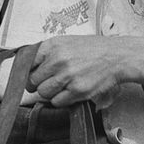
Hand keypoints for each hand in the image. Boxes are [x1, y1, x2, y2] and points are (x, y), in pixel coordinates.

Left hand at [26, 36, 143, 107]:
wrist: (117, 56)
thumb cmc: (92, 49)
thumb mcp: (67, 42)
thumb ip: (47, 52)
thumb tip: (28, 67)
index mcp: (53, 45)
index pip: (26, 62)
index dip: (28, 71)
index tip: (32, 75)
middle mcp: (58, 59)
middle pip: (32, 81)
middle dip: (38, 84)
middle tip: (47, 83)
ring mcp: (67, 76)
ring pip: (43, 93)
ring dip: (50, 93)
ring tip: (61, 87)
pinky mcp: (78, 90)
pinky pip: (57, 102)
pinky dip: (61, 100)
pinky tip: (70, 92)